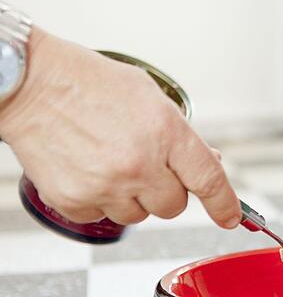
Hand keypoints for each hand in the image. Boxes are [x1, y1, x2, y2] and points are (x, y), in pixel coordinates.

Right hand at [0, 27, 240, 228]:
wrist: (34, 85)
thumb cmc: (92, 83)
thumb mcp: (151, 98)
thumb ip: (180, 134)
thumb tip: (206, 162)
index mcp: (166, 132)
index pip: (208, 179)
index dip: (224, 204)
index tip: (231, 217)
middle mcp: (139, 163)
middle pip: (174, 205)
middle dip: (168, 190)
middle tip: (148, 166)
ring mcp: (106, 185)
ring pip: (139, 215)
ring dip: (133, 197)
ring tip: (112, 161)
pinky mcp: (75, 200)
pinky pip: (102, 217)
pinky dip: (100, 200)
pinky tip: (90, 169)